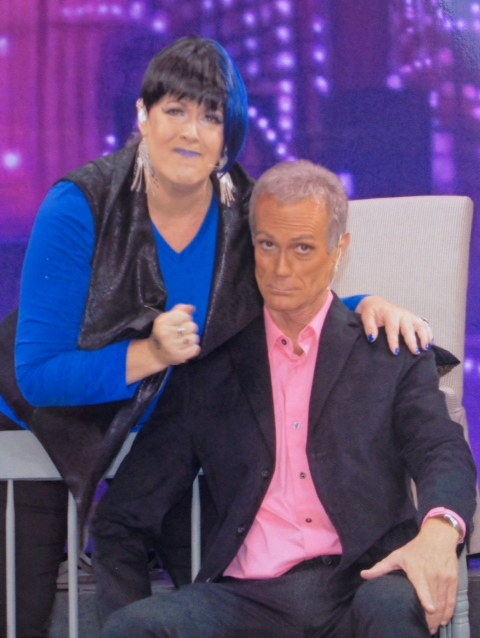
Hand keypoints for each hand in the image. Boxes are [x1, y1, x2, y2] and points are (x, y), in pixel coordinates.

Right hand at [126, 304, 199, 383]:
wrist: (154, 354)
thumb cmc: (162, 334)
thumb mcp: (166, 320)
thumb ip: (179, 311)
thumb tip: (192, 307)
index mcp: (162, 322)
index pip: (184, 315)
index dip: (185, 318)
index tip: (180, 323)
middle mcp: (166, 334)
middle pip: (192, 326)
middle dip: (190, 329)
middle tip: (182, 333)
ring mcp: (172, 346)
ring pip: (195, 338)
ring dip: (192, 339)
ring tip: (184, 341)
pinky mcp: (179, 356)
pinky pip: (196, 348)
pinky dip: (194, 348)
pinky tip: (186, 348)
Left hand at [356, 296, 432, 354]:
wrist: (377, 303)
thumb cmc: (372, 312)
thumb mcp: (366, 316)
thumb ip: (369, 326)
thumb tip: (372, 338)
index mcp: (391, 314)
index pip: (393, 329)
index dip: (394, 341)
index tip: (396, 352)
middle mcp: (403, 314)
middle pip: (409, 329)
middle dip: (413, 341)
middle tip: (415, 352)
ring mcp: (410, 316)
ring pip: (421, 326)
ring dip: (425, 337)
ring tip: (426, 349)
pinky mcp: (414, 318)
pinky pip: (424, 325)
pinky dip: (429, 333)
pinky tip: (431, 343)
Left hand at [360, 518, 459, 633]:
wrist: (438, 537)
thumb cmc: (415, 549)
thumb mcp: (396, 555)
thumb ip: (381, 568)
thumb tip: (364, 575)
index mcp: (417, 569)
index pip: (423, 584)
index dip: (427, 597)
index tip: (429, 609)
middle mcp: (432, 574)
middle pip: (434, 600)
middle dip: (430, 617)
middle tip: (423, 628)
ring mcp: (444, 577)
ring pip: (443, 602)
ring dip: (438, 618)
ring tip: (431, 627)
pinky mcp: (453, 580)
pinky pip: (452, 600)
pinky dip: (449, 612)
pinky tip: (443, 620)